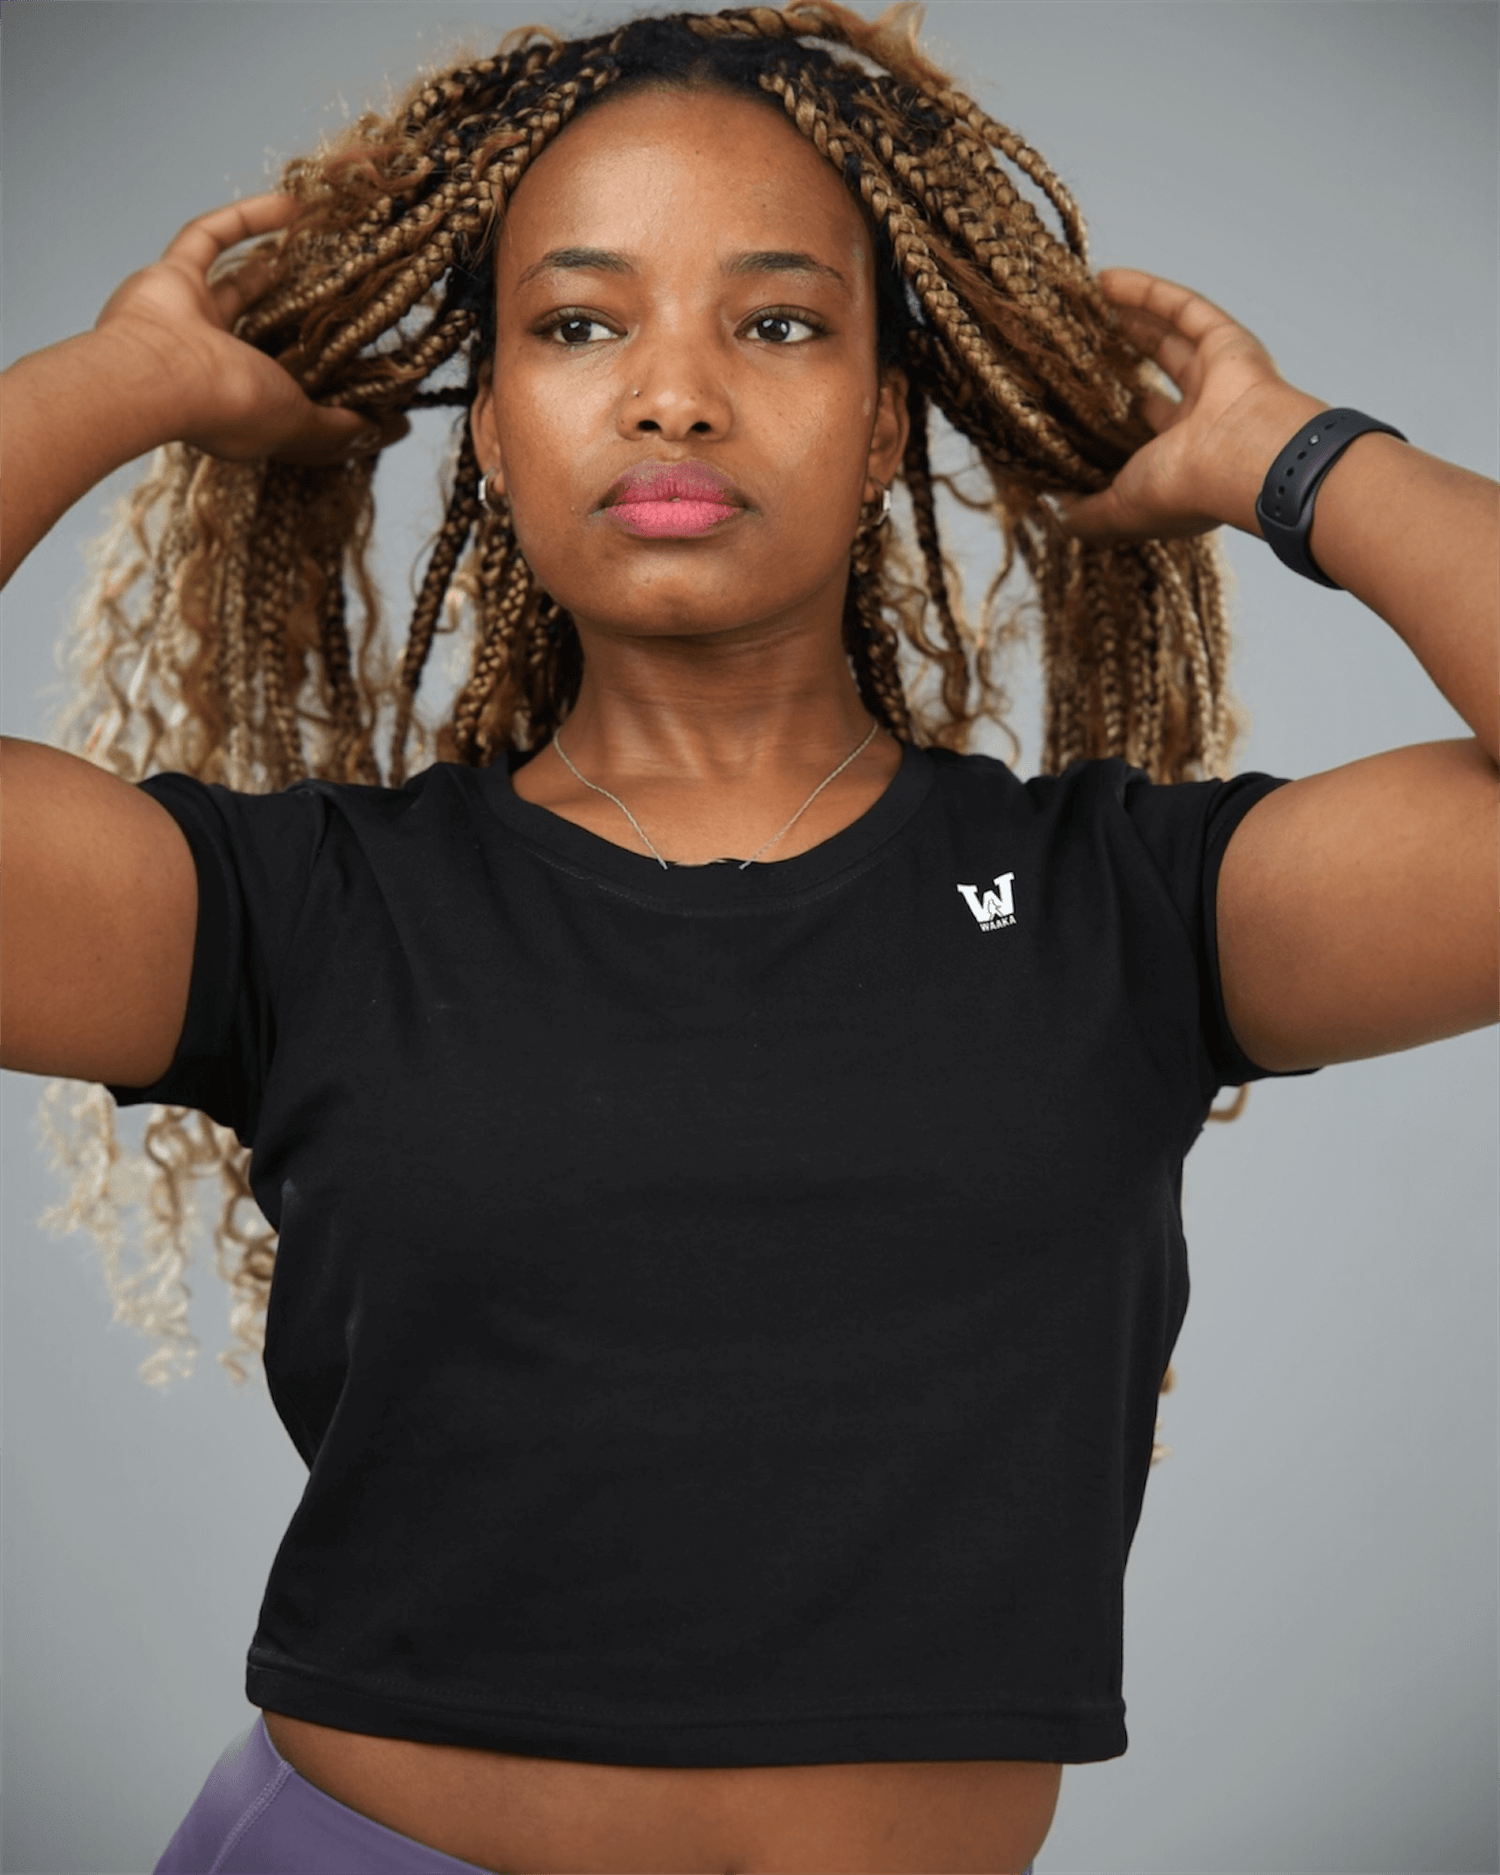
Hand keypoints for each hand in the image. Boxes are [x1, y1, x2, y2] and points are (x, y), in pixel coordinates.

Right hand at [93, 194, 390, 463]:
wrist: (156, 374)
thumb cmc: (229, 404)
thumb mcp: (300, 425)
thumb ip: (338, 429)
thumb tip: (383, 430)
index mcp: (242, 405)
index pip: (289, 395)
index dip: (325, 387)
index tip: (369, 372)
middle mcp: (213, 363)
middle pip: (265, 337)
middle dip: (298, 321)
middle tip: (344, 301)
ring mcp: (190, 319)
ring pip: (236, 285)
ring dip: (271, 266)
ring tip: (315, 248)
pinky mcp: (171, 277)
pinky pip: (208, 237)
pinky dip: (246, 218)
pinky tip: (289, 204)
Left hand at [1058, 268, 1321, 542]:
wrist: (1242, 460)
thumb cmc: (1185, 489)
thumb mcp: (1120, 509)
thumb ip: (1087, 513)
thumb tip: (1054, 513)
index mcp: (1186, 459)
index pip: (1148, 430)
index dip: (1118, 414)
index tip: (1081, 400)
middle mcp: (1205, 416)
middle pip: (1159, 375)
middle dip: (1124, 357)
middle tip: (1083, 341)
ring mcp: (1219, 376)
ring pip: (1169, 337)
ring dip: (1131, 318)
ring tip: (1089, 301)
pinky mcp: (1226, 340)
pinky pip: (1182, 307)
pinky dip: (1146, 292)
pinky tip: (1106, 280)